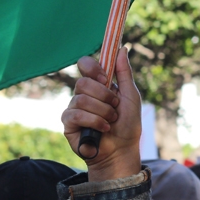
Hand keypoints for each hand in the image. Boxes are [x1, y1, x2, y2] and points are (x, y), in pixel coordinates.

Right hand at [62, 48, 141, 180]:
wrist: (122, 150)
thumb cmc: (128, 125)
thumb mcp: (130, 96)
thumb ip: (124, 73)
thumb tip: (123, 48)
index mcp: (97, 85)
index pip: (84, 65)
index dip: (92, 67)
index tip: (104, 77)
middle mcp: (83, 95)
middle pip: (83, 82)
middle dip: (104, 96)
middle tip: (114, 107)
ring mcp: (74, 109)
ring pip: (81, 99)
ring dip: (102, 112)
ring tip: (110, 122)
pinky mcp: (68, 124)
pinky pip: (76, 115)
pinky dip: (94, 122)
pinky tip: (102, 130)